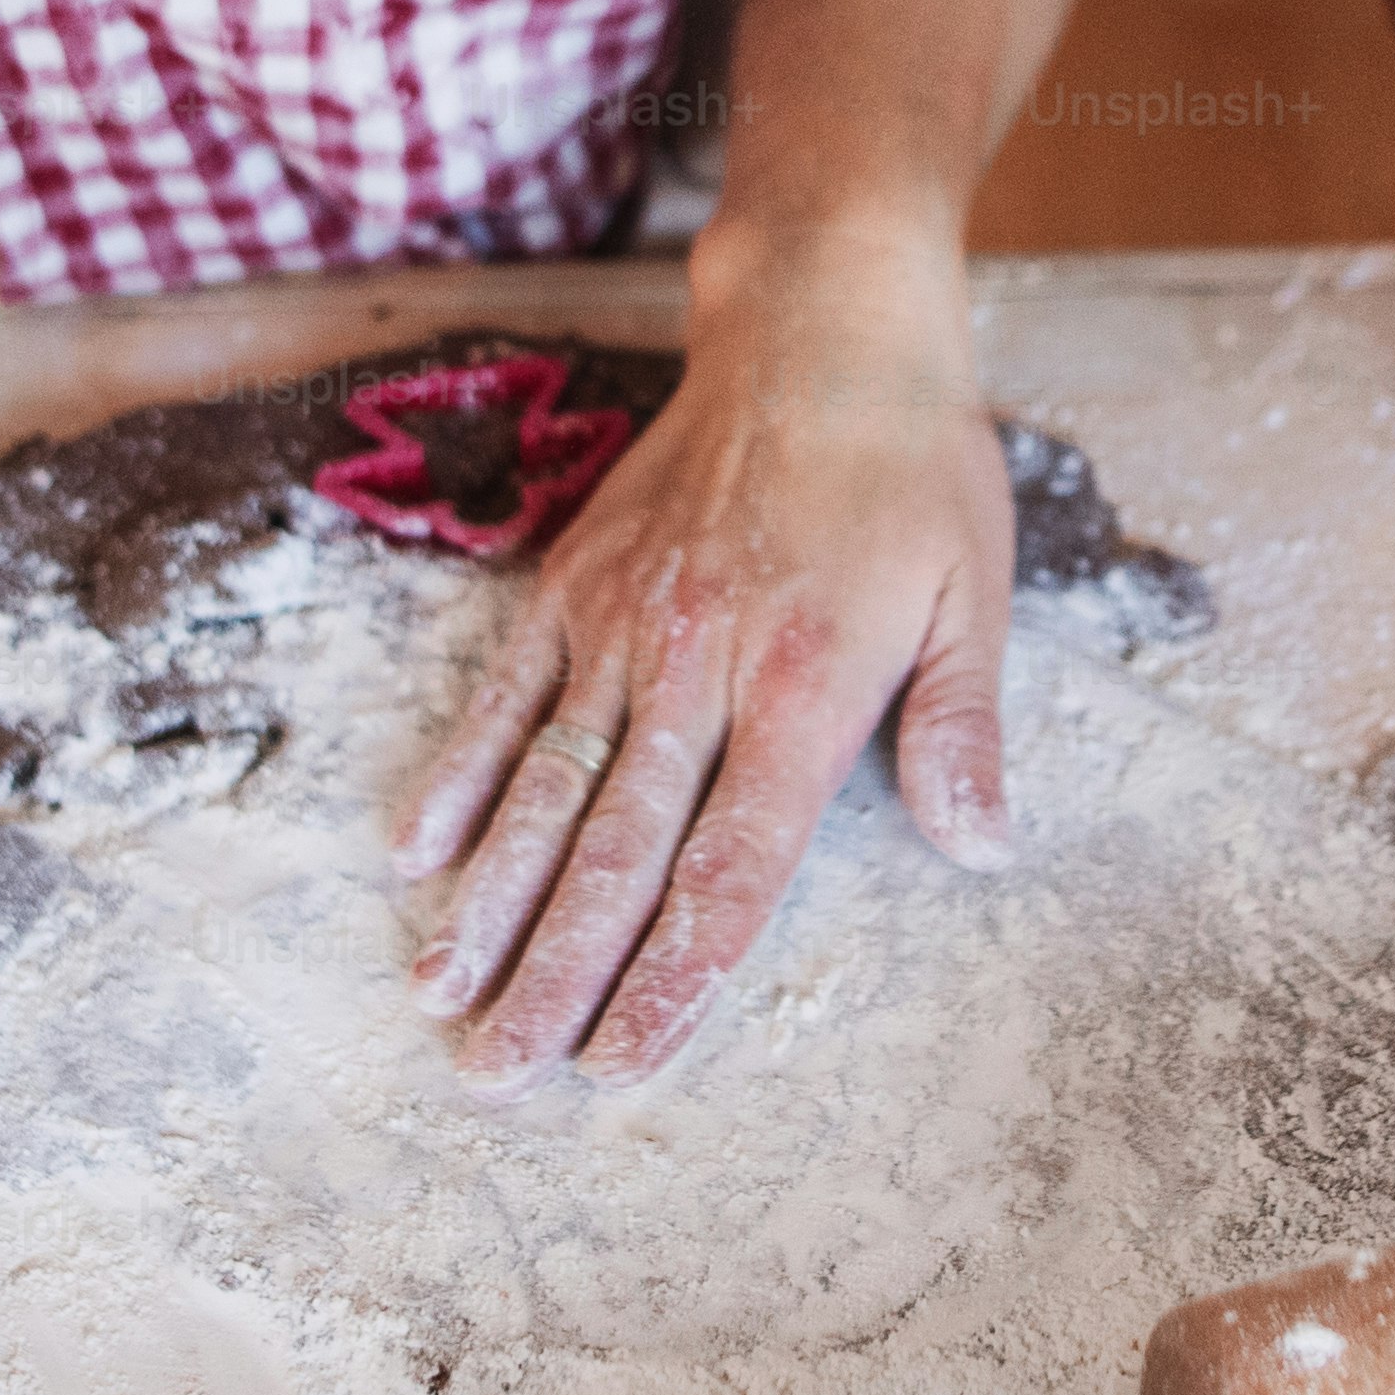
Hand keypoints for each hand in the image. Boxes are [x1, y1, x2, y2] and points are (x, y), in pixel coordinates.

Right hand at [393, 224, 1015, 1088]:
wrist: (820, 319)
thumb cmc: (912, 464)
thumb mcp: (977, 591)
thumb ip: (963, 727)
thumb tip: (982, 849)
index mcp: (804, 686)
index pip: (731, 867)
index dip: (674, 976)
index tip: (621, 1065)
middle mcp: (699, 666)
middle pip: (615, 852)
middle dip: (553, 975)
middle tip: (494, 1074)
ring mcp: (622, 623)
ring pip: (544, 786)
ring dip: (487, 900)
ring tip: (437, 994)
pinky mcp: (573, 583)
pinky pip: (503, 693)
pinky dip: (456, 773)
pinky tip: (412, 852)